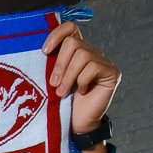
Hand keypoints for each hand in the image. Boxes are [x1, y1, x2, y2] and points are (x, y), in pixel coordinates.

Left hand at [41, 22, 119, 138]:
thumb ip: (50, 64)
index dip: (57, 34)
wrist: (75, 124)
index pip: (71, 28)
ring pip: (83, 55)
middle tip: (53, 84)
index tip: (45, 52)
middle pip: (74, 43)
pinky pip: (94, 67)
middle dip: (60, 64)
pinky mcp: (111, 72)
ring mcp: (103, 62)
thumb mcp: (51, 80)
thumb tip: (41, 51)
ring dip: (68, 76)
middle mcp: (91, 53)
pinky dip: (82, 81)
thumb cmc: (60, 103)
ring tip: (62, 92)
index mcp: (75, 51)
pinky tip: (81, 92)